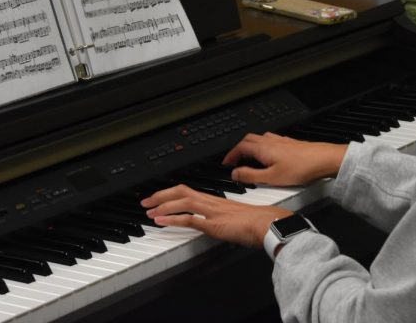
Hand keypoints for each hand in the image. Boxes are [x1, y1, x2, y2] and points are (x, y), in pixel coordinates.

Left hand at [140, 184, 292, 247]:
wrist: (269, 224)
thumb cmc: (258, 222)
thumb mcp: (234, 218)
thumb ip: (222, 219)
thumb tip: (213, 224)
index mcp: (216, 200)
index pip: (188, 191)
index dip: (171, 192)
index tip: (158, 197)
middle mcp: (212, 202)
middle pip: (181, 191)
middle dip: (161, 195)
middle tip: (146, 201)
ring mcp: (212, 212)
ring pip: (182, 202)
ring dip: (163, 206)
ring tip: (149, 211)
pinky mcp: (214, 224)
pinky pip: (189, 219)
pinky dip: (173, 219)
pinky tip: (162, 221)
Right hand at [222, 132, 346, 186]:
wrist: (323, 159)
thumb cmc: (301, 168)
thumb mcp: (271, 178)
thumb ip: (251, 175)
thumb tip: (235, 173)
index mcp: (262, 149)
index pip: (240, 148)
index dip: (230, 155)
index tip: (226, 163)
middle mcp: (270, 141)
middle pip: (248, 140)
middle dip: (239, 149)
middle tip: (235, 160)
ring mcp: (281, 140)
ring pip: (260, 138)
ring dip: (251, 146)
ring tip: (250, 156)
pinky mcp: (290, 143)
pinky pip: (271, 140)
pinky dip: (263, 146)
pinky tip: (270, 154)